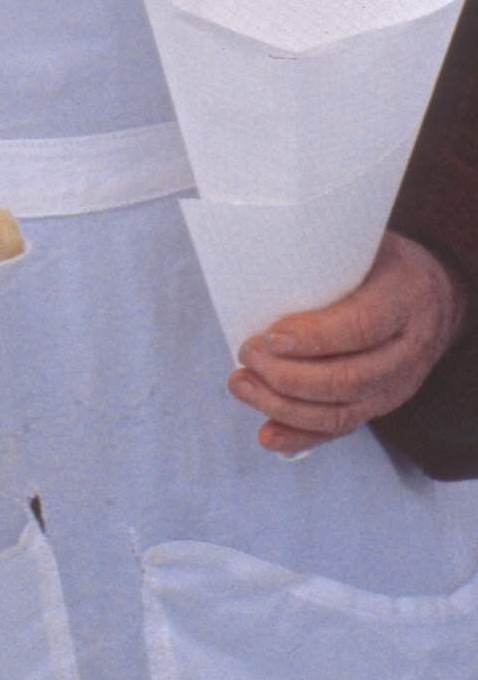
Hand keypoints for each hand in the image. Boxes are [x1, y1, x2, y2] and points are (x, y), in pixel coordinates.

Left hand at [228, 231, 467, 455]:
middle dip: (289, 376)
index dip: (315, 337)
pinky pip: (342, 429)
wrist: (436, 298)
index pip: (363, 326)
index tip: (270, 337)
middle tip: (247, 356)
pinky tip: (268, 433)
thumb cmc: (387, 264)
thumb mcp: (368, 243)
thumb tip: (262, 256)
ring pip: (342, 412)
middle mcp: (407, 348)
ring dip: (284, 407)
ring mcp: (397, 384)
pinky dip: (302, 436)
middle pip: (349, 379)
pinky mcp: (381, 405)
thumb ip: (327, 253)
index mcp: (405, 297)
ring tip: (243, 386)